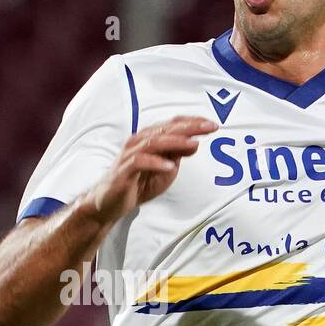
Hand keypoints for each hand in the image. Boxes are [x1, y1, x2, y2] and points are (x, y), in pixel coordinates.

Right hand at [85, 116, 216, 225]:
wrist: (111, 203)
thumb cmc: (139, 183)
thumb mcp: (166, 170)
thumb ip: (178, 155)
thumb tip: (195, 143)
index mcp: (150, 138)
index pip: (173, 124)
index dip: (193, 122)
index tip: (212, 124)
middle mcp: (139, 141)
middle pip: (166, 129)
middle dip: (190, 127)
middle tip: (210, 127)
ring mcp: (130, 154)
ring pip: (154, 142)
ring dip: (175, 142)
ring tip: (193, 144)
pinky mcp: (124, 169)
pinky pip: (140, 161)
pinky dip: (156, 163)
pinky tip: (170, 166)